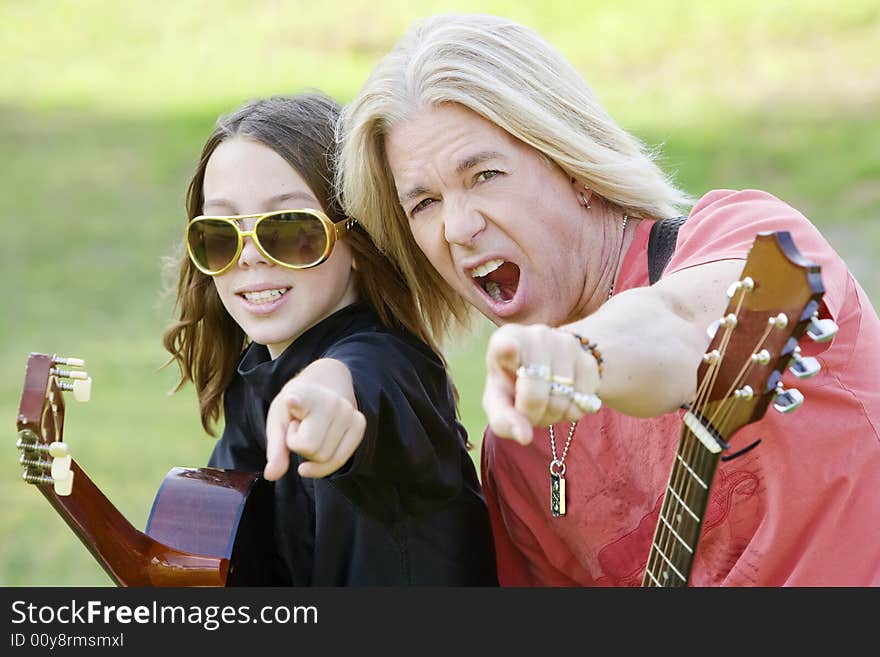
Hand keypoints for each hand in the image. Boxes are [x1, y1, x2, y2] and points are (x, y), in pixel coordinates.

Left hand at [264, 378, 365, 479]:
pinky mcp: (360, 424)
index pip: (302, 401)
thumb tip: (272, 475)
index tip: (291, 399)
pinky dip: (326, 461)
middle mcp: (331, 401)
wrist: (325, 384)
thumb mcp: (278, 422)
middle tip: (301, 426)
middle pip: (310, 449)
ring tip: (313, 430)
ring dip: (313, 452)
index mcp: (305, 394)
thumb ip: (275, 449)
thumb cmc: (297, 408)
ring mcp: (348, 412)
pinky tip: (324, 439)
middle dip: (299, 445)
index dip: (296, 402)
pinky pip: (339, 461)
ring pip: (325, 458)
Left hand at [482, 323, 599, 444]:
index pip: (506, 343)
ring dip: (552, 415)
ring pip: (561, 401)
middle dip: (531, 414)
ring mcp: (567, 344)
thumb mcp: (498, 402)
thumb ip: (504, 420)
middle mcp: (537, 335)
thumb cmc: (513, 388)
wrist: (546, 371)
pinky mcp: (589, 361)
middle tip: (526, 410)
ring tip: (544, 403)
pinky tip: (562, 400)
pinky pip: (581, 404)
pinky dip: (570, 413)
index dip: (507, 349)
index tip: (508, 347)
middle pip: (534, 394)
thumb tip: (525, 437)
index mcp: (506, 338)